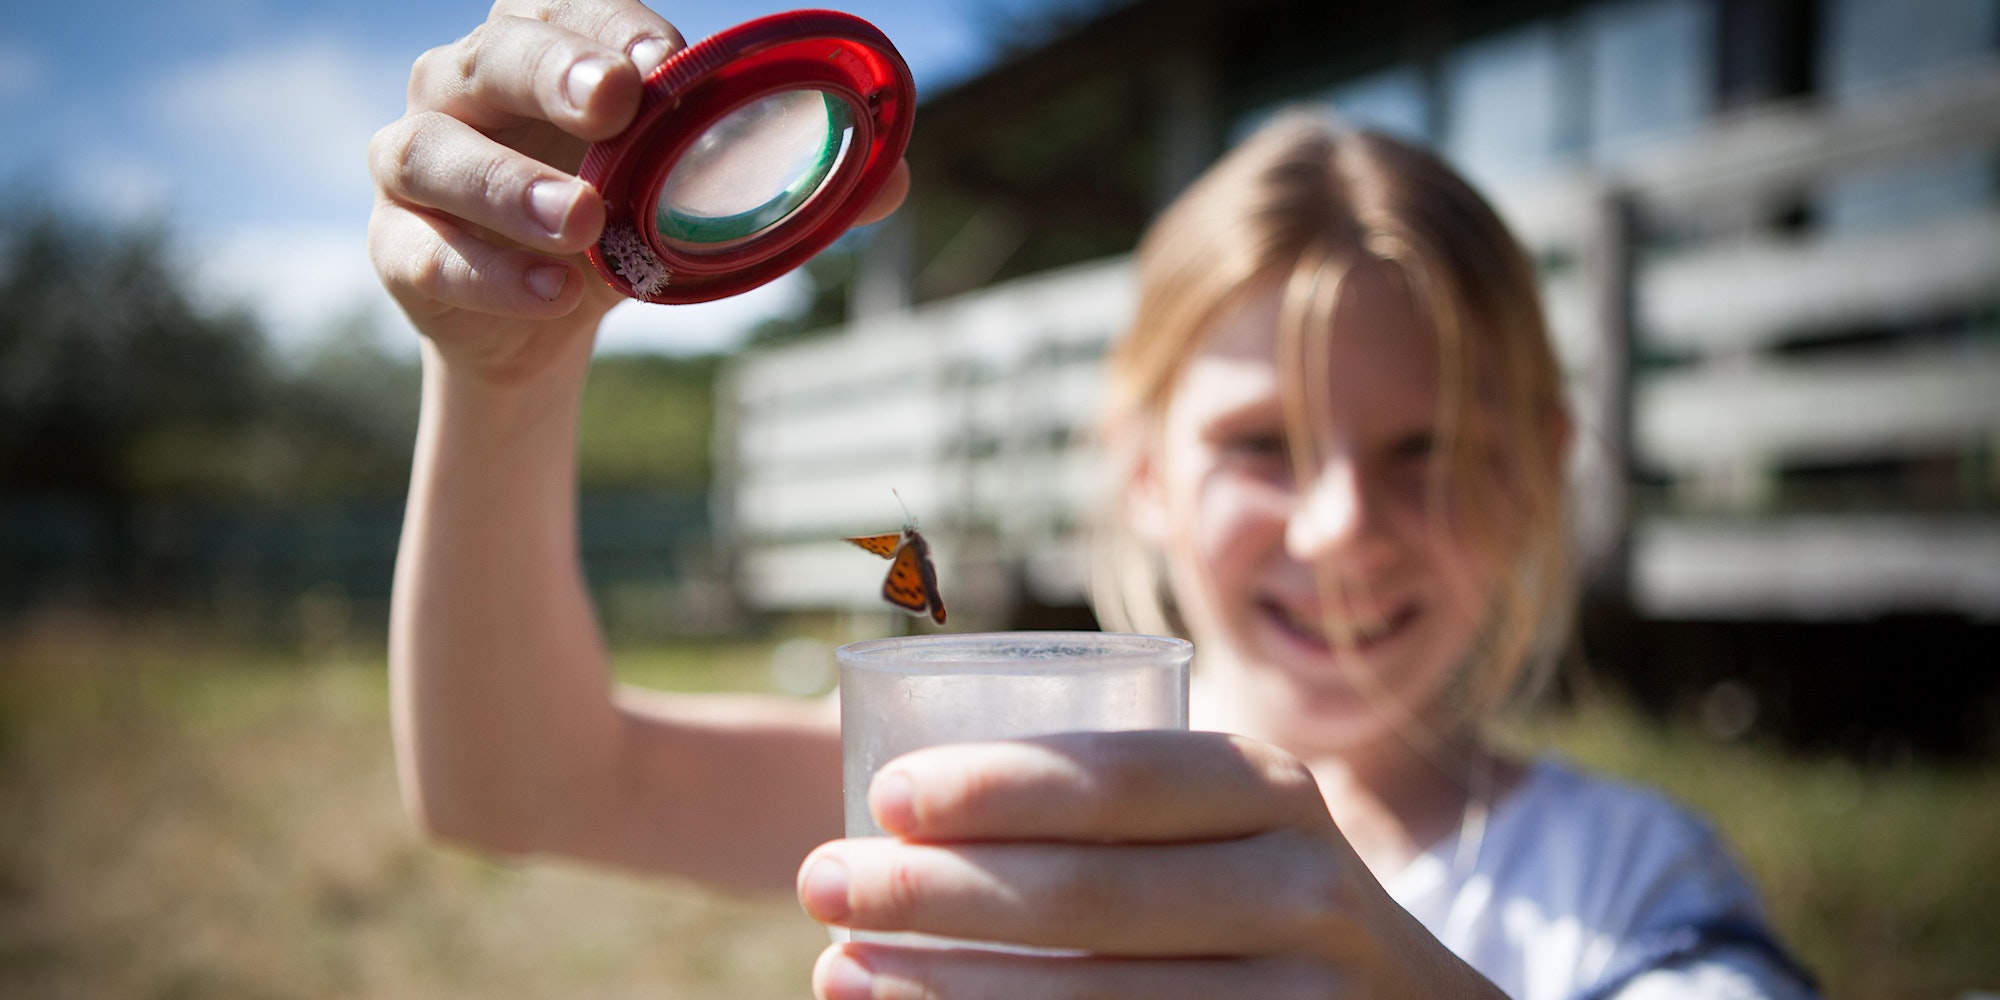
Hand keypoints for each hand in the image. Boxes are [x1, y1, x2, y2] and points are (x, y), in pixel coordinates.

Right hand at [367, 0, 909, 383]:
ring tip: (583, 221)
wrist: (536, 317)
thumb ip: (782, 178)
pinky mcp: (398, 244)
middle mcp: (463, 86)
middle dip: (554, 73)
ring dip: (512, 186)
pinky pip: (426, 251)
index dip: (607, 23)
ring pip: (437, 153)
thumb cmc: (618, 219)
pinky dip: (487, 271)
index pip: (562, 8)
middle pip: (492, 58)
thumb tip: (895, 175)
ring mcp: (414, 162)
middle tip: (618, 102)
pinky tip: (552, 291)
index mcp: (540, 46)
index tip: (663, 60)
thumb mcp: (694, 194)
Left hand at [796, 731, 1501, 999]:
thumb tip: (892, 797)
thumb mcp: (1226, 819)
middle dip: (930, 890)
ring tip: (837, 969)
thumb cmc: (1257, 893)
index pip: (1113, 780)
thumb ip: (1120, 797)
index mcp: (1269, 791)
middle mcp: (1299, 890)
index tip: (880, 796)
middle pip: (1082, 895)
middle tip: (819, 880)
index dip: (989, 786)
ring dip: (939, 990)